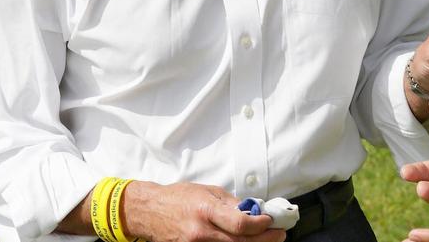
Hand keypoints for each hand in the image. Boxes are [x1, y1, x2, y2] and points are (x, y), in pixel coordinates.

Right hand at [121, 181, 285, 241]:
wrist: (150, 212)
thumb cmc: (179, 197)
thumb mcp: (208, 191)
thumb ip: (231, 203)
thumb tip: (255, 210)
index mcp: (206, 211)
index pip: (241, 225)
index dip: (262, 225)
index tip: (271, 220)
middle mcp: (201, 232)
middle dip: (265, 239)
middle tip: (279, 234)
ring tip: (265, 239)